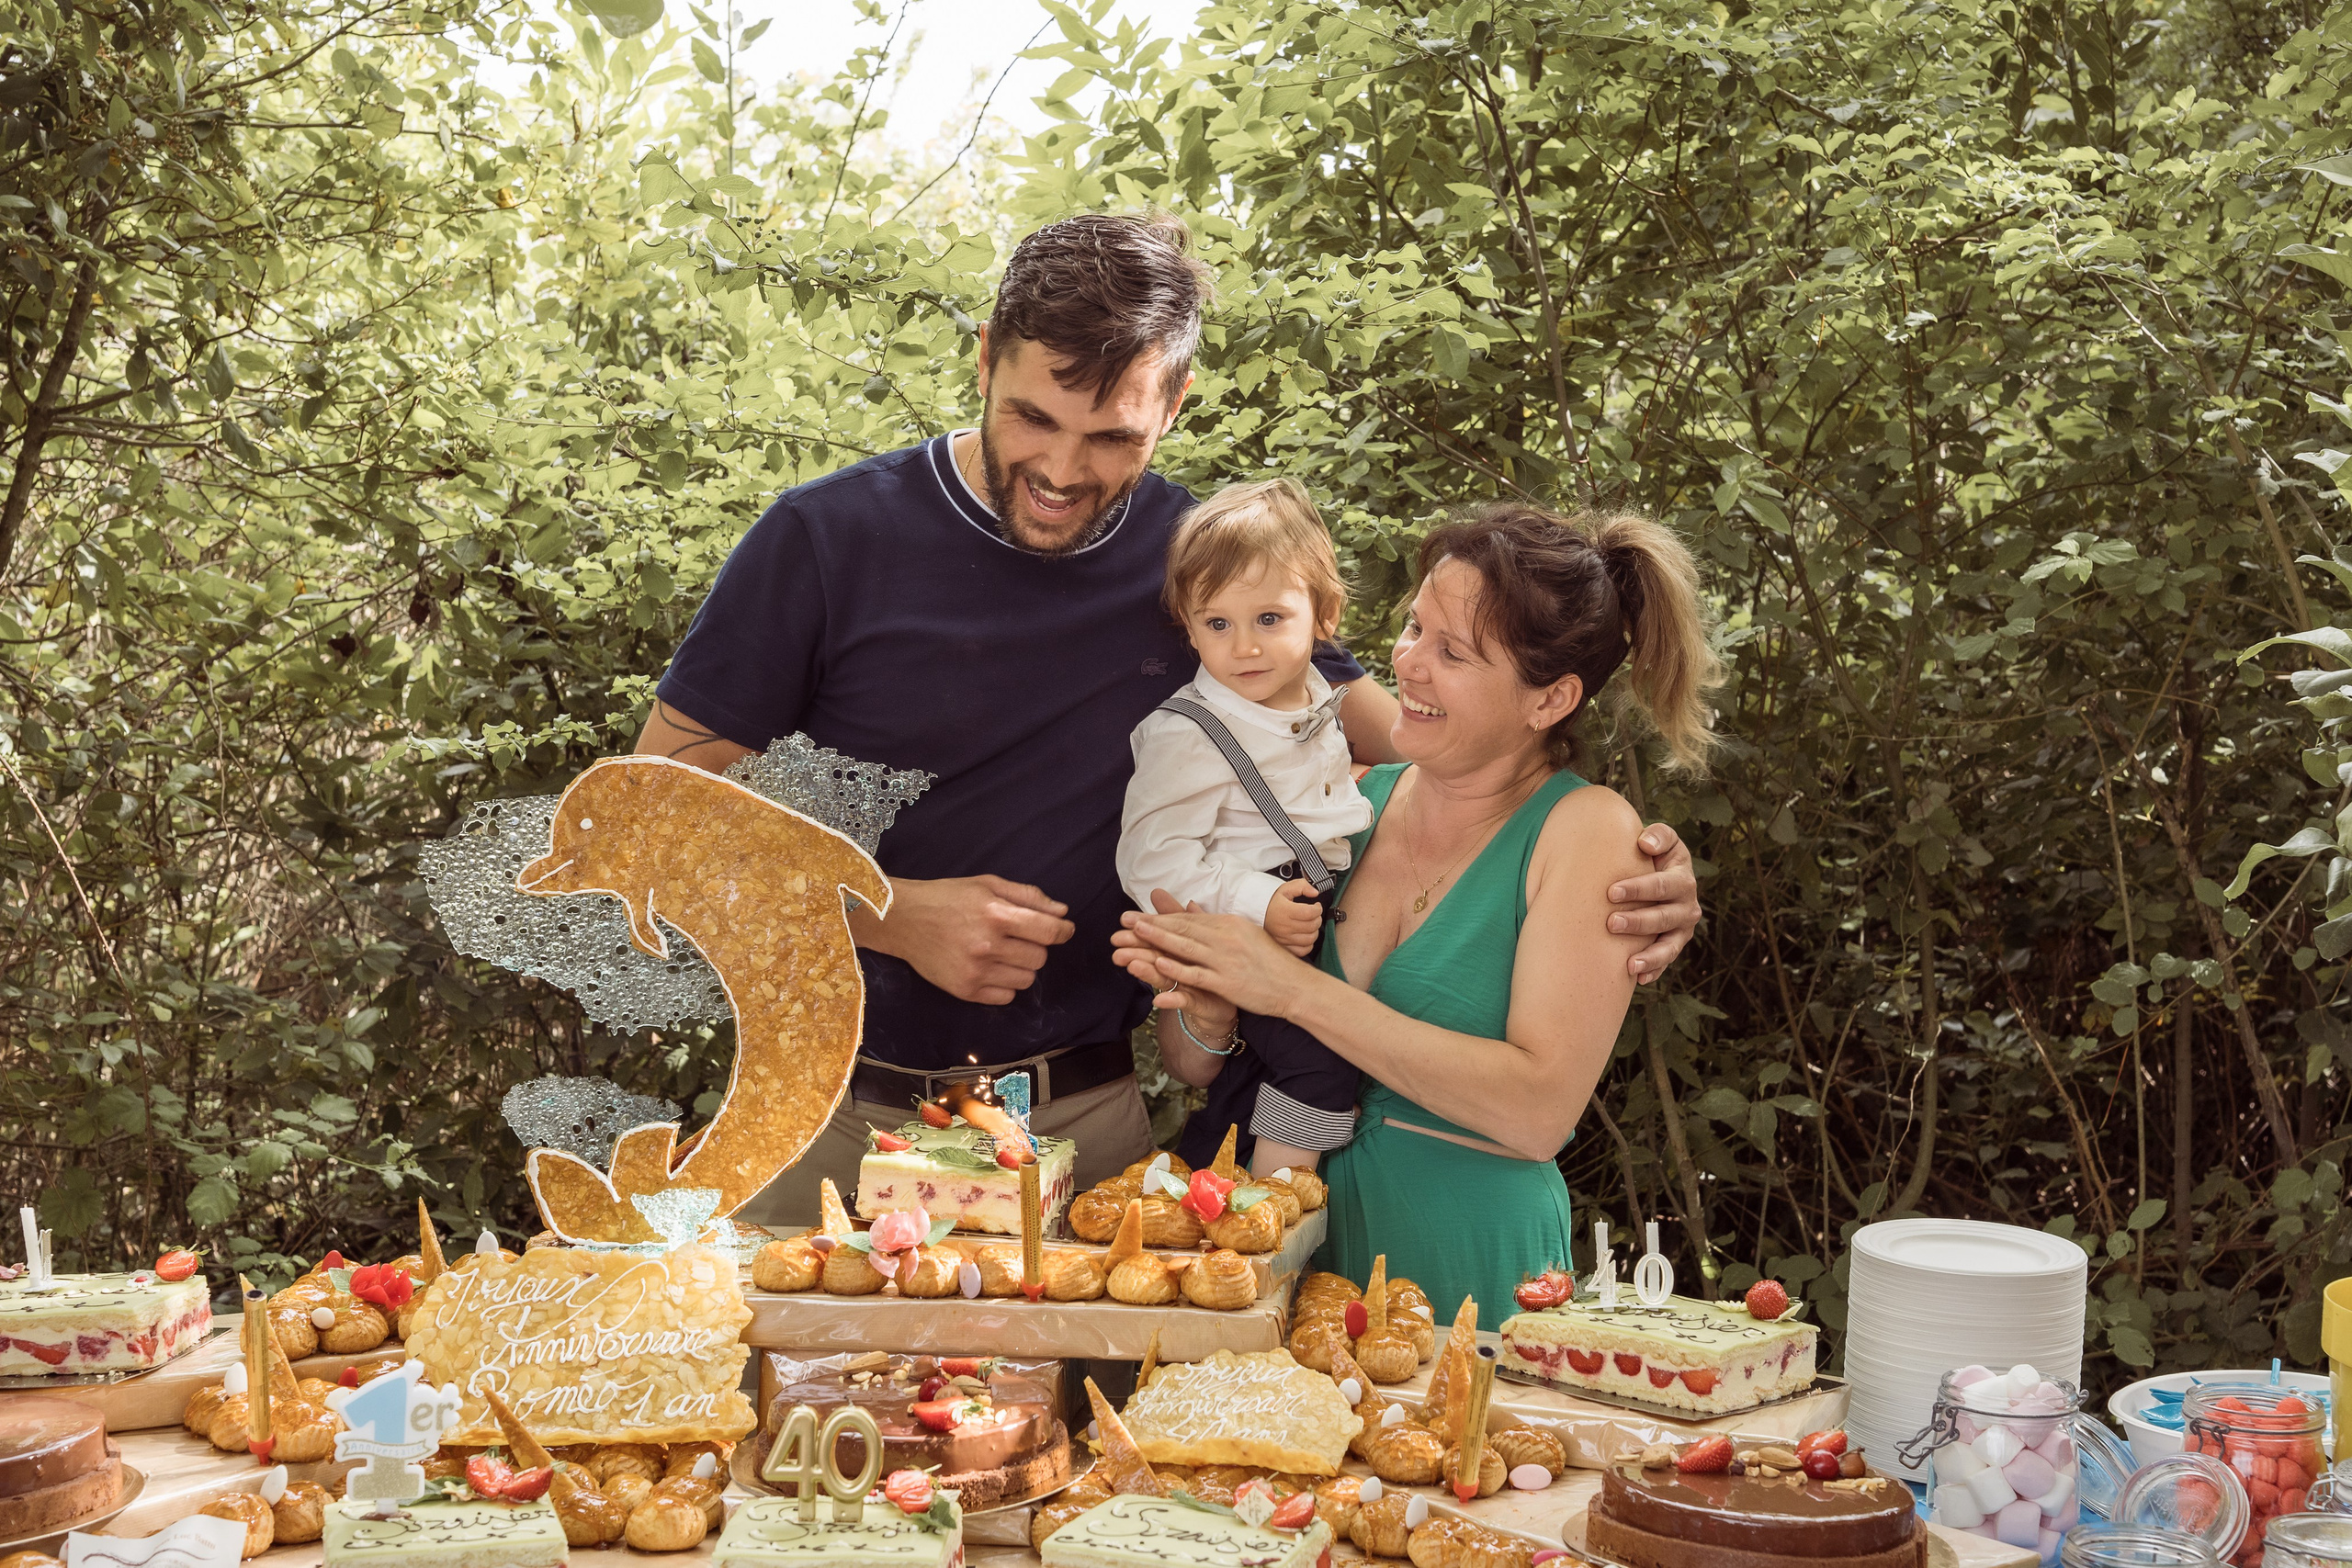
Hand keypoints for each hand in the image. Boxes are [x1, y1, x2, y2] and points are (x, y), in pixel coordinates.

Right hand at [853, 874, 1073, 1005]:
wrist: (903, 920)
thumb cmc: (948, 897)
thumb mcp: (987, 884)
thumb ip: (1028, 896)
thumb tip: (1062, 913)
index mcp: (995, 914)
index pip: (1049, 931)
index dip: (1063, 931)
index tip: (1064, 930)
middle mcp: (987, 945)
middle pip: (1040, 958)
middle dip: (1036, 946)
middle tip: (1017, 937)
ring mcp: (975, 972)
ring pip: (1026, 980)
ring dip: (1021, 966)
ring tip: (1002, 952)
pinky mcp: (964, 991)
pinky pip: (1006, 997)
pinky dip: (1005, 985)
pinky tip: (990, 968)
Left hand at [1116, 901, 1319, 1020]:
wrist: (1294, 986)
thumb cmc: (1270, 961)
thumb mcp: (1245, 935)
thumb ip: (1218, 925)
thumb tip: (1195, 910)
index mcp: (1229, 924)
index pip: (1188, 919)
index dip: (1161, 917)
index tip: (1138, 914)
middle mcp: (1225, 937)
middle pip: (1182, 929)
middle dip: (1151, 924)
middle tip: (1125, 919)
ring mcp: (1225, 959)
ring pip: (1185, 947)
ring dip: (1158, 939)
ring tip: (1135, 932)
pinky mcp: (1226, 982)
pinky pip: (1197, 974)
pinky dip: (1178, 968)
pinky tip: (1160, 963)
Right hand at [1263, 878, 1322, 956]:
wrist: (1257, 913)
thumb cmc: (1272, 901)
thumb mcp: (1286, 888)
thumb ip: (1302, 886)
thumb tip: (1315, 892)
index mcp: (1285, 911)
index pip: (1310, 913)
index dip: (1318, 909)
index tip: (1316, 906)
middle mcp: (1284, 926)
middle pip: (1312, 926)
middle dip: (1317, 918)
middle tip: (1313, 914)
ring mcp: (1284, 939)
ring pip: (1310, 939)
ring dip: (1314, 931)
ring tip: (1310, 923)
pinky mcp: (1284, 947)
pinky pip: (1303, 950)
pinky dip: (1308, 944)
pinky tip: (1305, 935)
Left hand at [1607, 822, 1701, 984]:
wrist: (1656, 873)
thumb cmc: (1650, 855)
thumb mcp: (1659, 840)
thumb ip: (1658, 836)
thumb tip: (1645, 844)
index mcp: (1682, 877)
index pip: (1663, 884)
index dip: (1639, 888)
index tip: (1611, 891)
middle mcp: (1688, 905)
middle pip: (1664, 916)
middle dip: (1638, 921)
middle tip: (1610, 923)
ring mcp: (1682, 928)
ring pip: (1669, 945)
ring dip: (1650, 955)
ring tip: (1629, 964)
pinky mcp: (1674, 945)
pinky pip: (1666, 961)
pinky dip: (1654, 970)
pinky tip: (1637, 978)